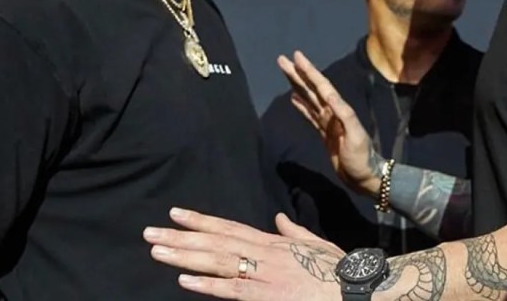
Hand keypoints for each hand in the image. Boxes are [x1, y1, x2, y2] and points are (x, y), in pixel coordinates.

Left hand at [144, 208, 343, 300]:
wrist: (357, 289)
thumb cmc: (339, 270)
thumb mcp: (315, 244)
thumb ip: (294, 231)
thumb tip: (280, 219)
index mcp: (272, 242)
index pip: (228, 227)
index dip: (200, 220)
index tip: (175, 213)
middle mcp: (264, 253)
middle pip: (215, 242)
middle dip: (181, 238)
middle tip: (149, 233)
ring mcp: (265, 275)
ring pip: (218, 263)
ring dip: (185, 257)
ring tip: (156, 252)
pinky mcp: (268, 297)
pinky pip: (233, 290)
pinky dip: (209, 286)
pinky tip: (185, 282)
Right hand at [278, 50, 385, 196]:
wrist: (363, 177)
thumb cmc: (361, 157)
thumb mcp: (355, 135)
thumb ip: (343, 114)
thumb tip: (329, 95)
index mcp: (339, 109)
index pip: (321, 86)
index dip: (309, 71)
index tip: (296, 57)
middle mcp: (332, 112)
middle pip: (311, 89)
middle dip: (297, 74)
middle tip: (282, 60)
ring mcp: (327, 122)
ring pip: (308, 99)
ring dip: (297, 85)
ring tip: (285, 73)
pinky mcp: (324, 132)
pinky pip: (309, 115)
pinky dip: (301, 105)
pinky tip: (293, 98)